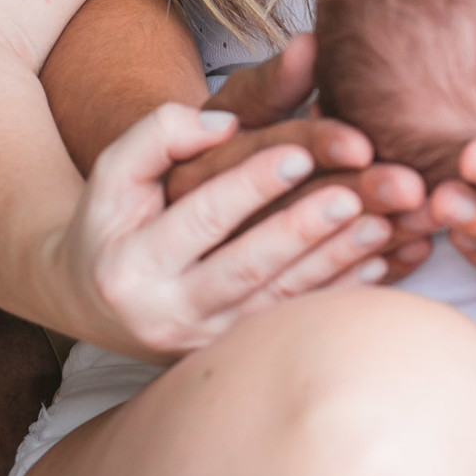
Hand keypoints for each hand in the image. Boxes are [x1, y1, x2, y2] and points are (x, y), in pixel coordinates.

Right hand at [47, 102, 414, 360]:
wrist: (93, 298)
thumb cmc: (114, 219)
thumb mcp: (116, 171)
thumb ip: (161, 135)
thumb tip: (224, 123)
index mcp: (132, 264)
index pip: (201, 218)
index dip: (251, 185)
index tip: (301, 153)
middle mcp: (168, 312)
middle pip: (247, 267)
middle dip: (303, 229)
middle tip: (354, 193)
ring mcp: (206, 341)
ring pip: (280, 299)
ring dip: (335, 261)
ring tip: (382, 222)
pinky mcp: (237, 352)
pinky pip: (294, 319)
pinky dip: (339, 291)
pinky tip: (381, 260)